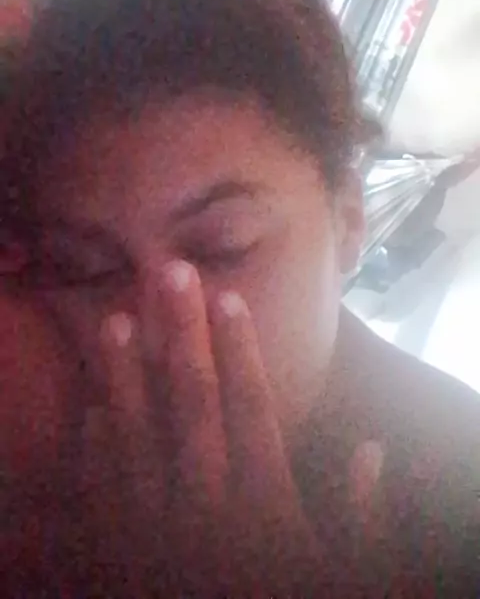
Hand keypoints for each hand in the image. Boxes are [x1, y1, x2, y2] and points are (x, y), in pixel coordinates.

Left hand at [80, 261, 382, 595]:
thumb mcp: (347, 583)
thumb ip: (364, 523)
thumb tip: (375, 454)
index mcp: (263, 508)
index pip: (250, 410)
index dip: (239, 349)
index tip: (228, 296)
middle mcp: (206, 509)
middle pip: (192, 405)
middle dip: (182, 335)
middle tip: (170, 273)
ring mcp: (155, 533)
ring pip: (136, 438)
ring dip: (123, 376)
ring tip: (114, 318)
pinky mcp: (119, 559)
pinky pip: (102, 495)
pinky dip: (94, 448)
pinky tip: (90, 405)